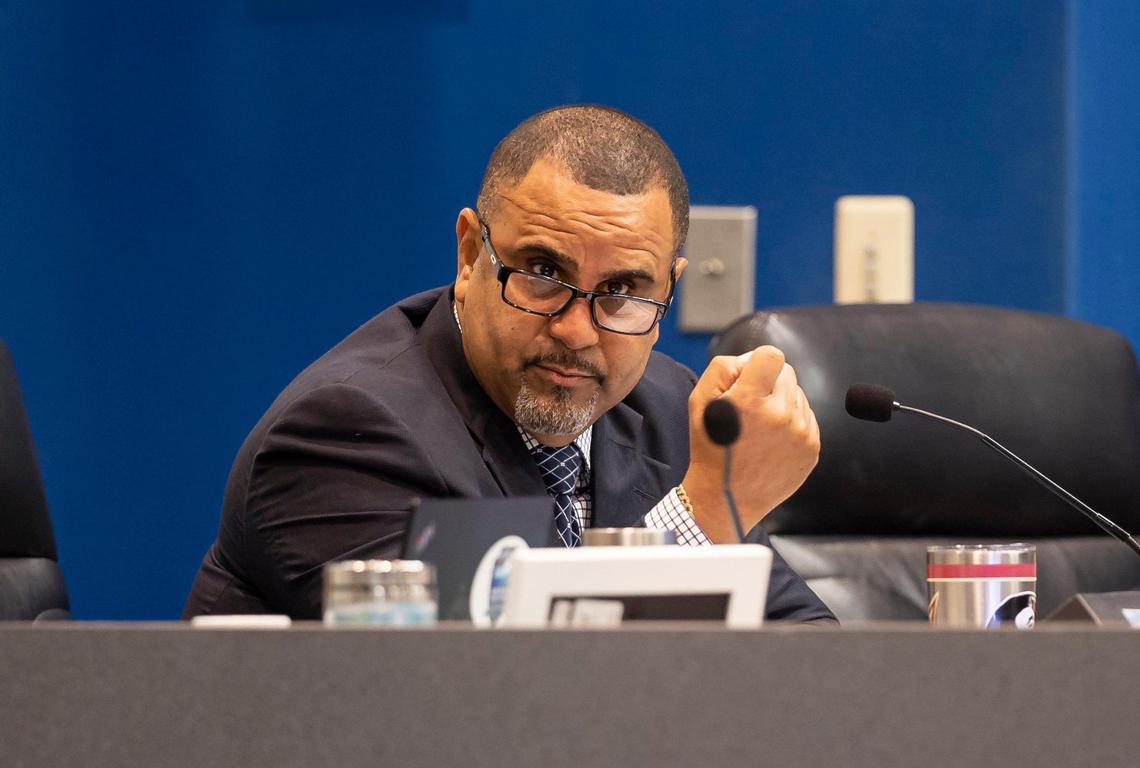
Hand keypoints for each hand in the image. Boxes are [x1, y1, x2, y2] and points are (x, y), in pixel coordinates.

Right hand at [682, 346, 820, 543]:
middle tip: (748, 409)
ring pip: (798, 394)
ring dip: (780, 403)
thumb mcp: (699, 401)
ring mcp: (800, 433)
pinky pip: (807, 417)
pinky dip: (791, 422)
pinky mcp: (812, 448)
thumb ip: (724, 367)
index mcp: (750, 401)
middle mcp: (780, 415)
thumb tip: (752, 359)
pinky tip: (771, 440)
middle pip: (787, 372)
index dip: (757, 363)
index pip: (772, 355)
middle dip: (768, 383)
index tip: (747, 380)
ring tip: (759, 428)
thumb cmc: (709, 447)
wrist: (724, 498)